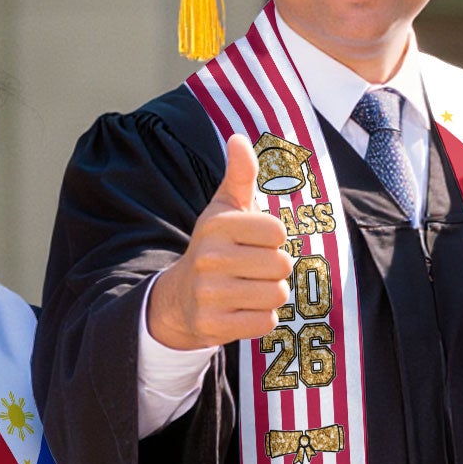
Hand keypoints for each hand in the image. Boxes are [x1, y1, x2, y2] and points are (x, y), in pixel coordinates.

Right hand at [145, 134, 293, 350]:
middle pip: (282, 264)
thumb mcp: (225, 209)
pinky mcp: (213, 325)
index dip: (273, 239)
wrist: (181, 297)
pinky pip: (266, 322)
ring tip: (248, 288)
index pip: (277, 231)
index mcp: (217, 225)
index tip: (253, 242)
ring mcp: (209, 294)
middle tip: (252, 269)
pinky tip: (242, 309)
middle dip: (275, 269)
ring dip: (270, 294)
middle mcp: (210, 257)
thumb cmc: (216, 246)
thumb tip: (238, 138)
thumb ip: (240, 175)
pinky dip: (261, 318)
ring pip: (277, 294)